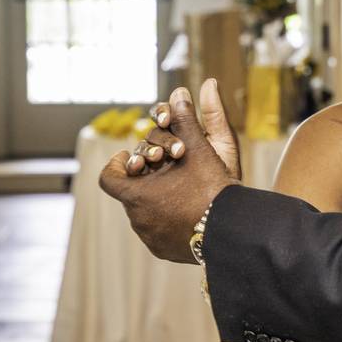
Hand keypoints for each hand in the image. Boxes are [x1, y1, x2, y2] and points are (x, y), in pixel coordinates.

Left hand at [99, 84, 240, 262]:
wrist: (233, 231)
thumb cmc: (212, 188)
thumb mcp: (199, 148)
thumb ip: (185, 119)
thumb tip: (179, 90)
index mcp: (136, 195)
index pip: (108, 179)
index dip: (116, 166)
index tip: (128, 158)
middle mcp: (137, 220)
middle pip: (129, 195)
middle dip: (143, 180)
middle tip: (162, 170)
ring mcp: (150, 238)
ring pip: (143, 214)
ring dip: (154, 200)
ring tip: (176, 190)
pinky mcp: (164, 251)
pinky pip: (156, 232)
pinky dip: (165, 220)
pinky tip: (186, 212)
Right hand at [127, 79, 241, 179]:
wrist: (219, 214)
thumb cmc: (225, 177)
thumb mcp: (223, 145)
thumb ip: (215, 114)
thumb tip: (210, 81)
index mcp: (184, 133)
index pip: (166, 115)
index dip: (163, 113)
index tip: (167, 118)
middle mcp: (166, 147)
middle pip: (153, 133)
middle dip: (162, 138)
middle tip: (175, 148)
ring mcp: (155, 166)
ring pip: (142, 150)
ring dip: (146, 151)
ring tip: (156, 157)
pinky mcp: (144, 185)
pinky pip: (132, 171)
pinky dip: (131, 166)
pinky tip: (136, 168)